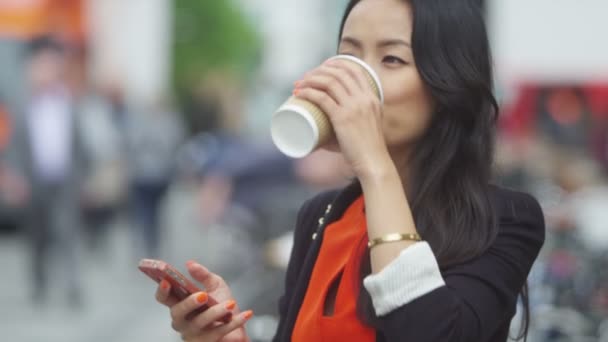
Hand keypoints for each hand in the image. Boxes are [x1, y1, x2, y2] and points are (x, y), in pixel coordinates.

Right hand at [155, 261, 251, 341]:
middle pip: (178, 313)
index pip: (164, 298)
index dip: (162, 290)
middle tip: (203, 295)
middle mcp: (182, 321)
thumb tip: (190, 264)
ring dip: (216, 313)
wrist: (237, 326)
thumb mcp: (215, 286)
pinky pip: (220, 332)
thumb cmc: (222, 305)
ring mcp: (193, 334)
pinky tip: (247, 314)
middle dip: (189, 303)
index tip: (166, 281)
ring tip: (230, 304)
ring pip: (200, 323)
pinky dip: (235, 323)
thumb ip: (203, 275)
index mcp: (180, 305)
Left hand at [294, 59, 393, 179]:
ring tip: (299, 84)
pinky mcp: (343, 118)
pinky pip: (322, 98)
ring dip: (310, 79)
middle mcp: (364, 98)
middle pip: (339, 73)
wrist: (373, 162)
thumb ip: (349, 124)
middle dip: (319, 71)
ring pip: (329, 82)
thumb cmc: (366, 150)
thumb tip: (322, 134)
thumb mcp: (365, 127)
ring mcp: (354, 107)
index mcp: (372, 98)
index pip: (355, 70)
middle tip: (305, 77)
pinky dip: (309, 93)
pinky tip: (300, 92)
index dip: (337, 64)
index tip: (322, 67)